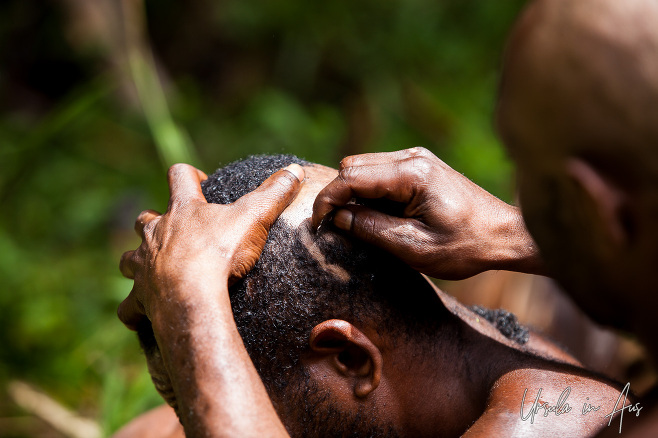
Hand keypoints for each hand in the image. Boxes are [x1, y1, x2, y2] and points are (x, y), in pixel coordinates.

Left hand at [118, 163, 304, 329]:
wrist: (192, 295)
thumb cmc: (221, 252)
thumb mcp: (254, 217)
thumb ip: (274, 193)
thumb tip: (295, 170)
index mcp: (182, 210)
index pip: (180, 176)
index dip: (189, 175)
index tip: (202, 181)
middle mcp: (156, 233)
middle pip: (144, 219)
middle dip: (154, 220)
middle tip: (172, 229)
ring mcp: (145, 265)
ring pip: (129, 259)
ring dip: (136, 261)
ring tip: (150, 268)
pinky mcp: (141, 297)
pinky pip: (128, 306)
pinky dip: (132, 310)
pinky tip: (138, 315)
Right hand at [312, 147, 542, 279]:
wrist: (505, 235)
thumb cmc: (466, 245)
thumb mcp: (414, 247)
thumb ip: (371, 229)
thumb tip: (338, 218)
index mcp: (412, 173)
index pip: (350, 176)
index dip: (327, 200)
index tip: (318, 226)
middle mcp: (412, 157)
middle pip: (353, 166)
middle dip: (337, 195)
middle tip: (335, 228)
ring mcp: (417, 158)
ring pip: (363, 167)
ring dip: (353, 193)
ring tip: (357, 225)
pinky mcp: (420, 166)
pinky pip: (380, 172)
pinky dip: (369, 192)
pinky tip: (377, 216)